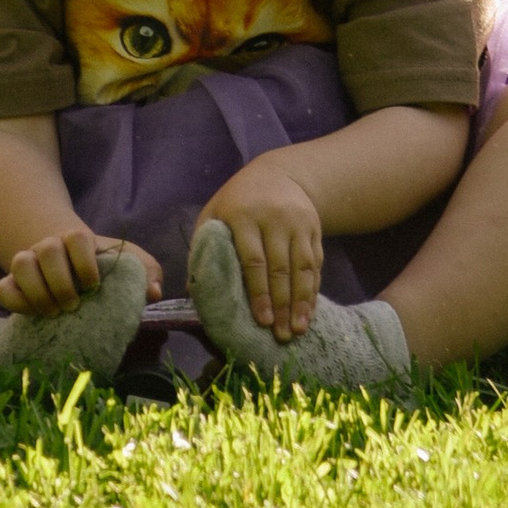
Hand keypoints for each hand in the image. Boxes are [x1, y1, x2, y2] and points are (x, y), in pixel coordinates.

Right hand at [0, 227, 158, 316]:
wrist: (70, 270)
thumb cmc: (102, 270)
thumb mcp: (127, 266)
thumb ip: (145, 272)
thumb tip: (153, 293)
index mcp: (78, 239)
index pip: (77, 237)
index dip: (85, 262)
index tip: (94, 286)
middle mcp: (50, 246)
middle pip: (48, 251)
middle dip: (61, 282)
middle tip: (74, 305)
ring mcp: (28, 261)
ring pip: (21, 263)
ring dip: (38, 291)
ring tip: (54, 313)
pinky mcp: (12, 282)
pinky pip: (3, 288)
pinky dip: (15, 301)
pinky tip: (33, 315)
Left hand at [198, 161, 324, 341]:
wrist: (277, 173)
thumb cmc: (237, 201)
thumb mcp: (214, 213)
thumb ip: (203, 247)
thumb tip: (192, 291)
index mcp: (244, 216)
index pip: (254, 260)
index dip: (259, 293)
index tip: (261, 320)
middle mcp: (274, 218)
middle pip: (280, 268)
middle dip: (282, 304)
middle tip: (282, 334)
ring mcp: (298, 223)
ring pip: (303, 267)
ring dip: (302, 301)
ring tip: (299, 329)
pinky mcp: (314, 228)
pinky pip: (315, 262)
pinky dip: (313, 289)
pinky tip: (309, 310)